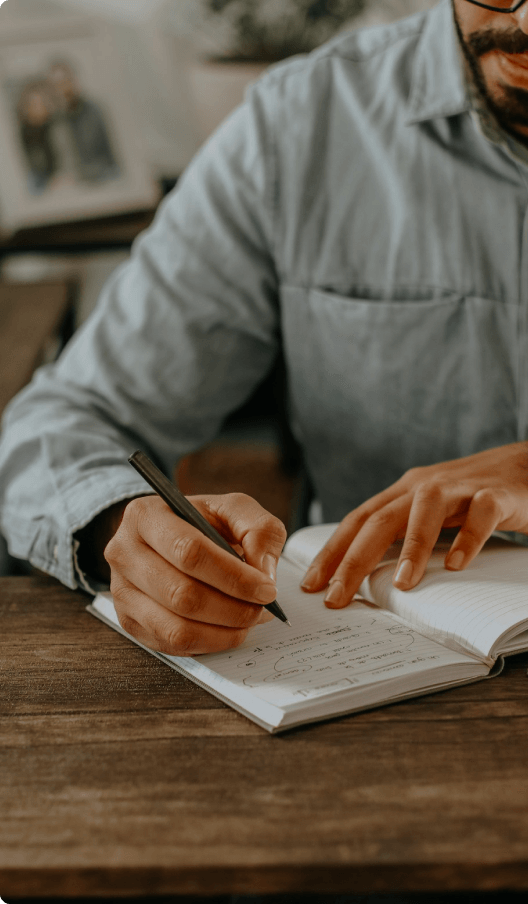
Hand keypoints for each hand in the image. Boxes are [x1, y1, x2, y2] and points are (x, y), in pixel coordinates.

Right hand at [103, 493, 285, 654]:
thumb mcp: (234, 509)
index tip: (267, 589)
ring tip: (249, 619)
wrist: (169, 537)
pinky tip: (228, 629)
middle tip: (262, 609)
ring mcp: (121, 591)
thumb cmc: (202, 522)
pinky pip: (172, 645)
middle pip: (181, 595)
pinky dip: (209, 643)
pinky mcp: (129, 621)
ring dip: (223, 631)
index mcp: (145, 516)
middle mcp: (124, 553)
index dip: (233, 577)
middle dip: (232, 609)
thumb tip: (263, 574)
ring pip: (176, 627)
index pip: (189, 552)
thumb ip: (258, 531)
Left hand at [301, 442, 527, 607]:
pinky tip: (457, 565)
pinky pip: (479, 516)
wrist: (525, 466)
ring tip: (401, 584)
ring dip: (411, 548)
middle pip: (380, 520)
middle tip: (337, 596)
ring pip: (425, 512)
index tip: (312, 584)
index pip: (358, 521)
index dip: (332, 551)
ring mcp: (459, 488)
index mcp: (403, 493)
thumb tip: (366, 575)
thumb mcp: (429, 514)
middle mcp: (424, 486)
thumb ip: (402, 534)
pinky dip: (467, 539)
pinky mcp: (495, 494)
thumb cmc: (472, 497)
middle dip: (354, 559)